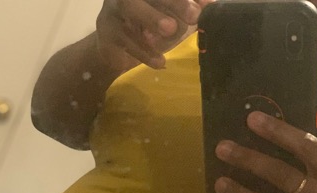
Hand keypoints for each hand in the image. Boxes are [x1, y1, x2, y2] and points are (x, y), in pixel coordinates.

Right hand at [96, 0, 210, 71]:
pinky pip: (124, 38)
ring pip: (130, 6)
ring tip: (170, 31)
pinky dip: (143, 52)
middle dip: (174, 2)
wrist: (114, 52)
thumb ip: (188, 11)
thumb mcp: (170, 19)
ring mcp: (113, 7)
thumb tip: (210, 7)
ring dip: (151, 17)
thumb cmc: (146, 29)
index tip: (207, 6)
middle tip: (193, 16)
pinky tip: (160, 62)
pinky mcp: (105, 30)